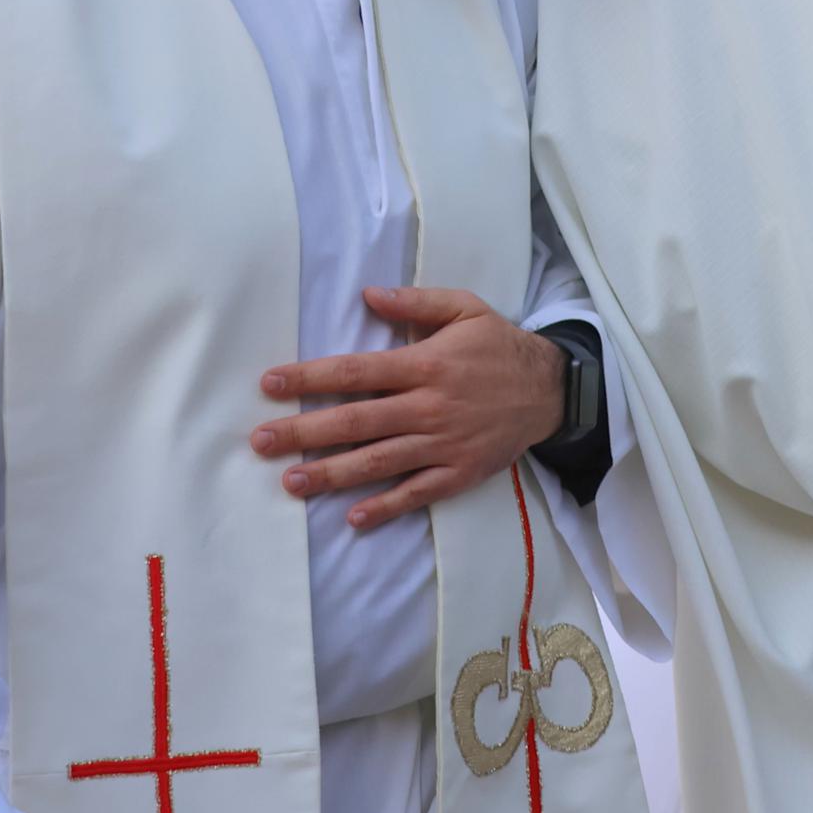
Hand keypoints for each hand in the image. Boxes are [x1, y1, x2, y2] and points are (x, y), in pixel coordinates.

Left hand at [250, 288, 561, 529]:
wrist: (552, 390)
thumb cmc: (500, 346)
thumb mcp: (466, 309)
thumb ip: (416, 303)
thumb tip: (367, 295)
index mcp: (426, 365)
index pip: (356, 372)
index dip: (310, 378)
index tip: (270, 384)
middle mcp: (430, 407)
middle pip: (356, 422)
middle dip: (303, 432)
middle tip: (260, 442)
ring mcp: (444, 444)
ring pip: (378, 461)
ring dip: (331, 473)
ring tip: (291, 481)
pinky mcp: (459, 473)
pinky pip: (417, 493)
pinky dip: (386, 507)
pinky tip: (353, 517)